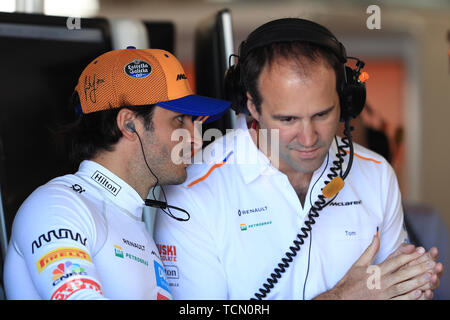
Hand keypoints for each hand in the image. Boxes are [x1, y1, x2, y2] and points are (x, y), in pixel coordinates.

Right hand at [320, 235, 435, 298]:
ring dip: (418, 281)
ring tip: (430, 276)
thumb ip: (370, 250)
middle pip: (403, 273)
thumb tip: (376, 237)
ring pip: (405, 286)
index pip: (395, 261)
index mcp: (375, 271)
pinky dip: (411, 297)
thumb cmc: (350, 281)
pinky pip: (401, 300)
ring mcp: (384, 294)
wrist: (342, 298)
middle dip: (418, 267)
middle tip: (430, 263)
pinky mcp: (385, 303)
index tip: (418, 250)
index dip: (409, 255)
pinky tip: (420, 293)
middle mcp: (381, 282)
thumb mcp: (358, 263)